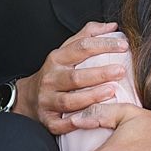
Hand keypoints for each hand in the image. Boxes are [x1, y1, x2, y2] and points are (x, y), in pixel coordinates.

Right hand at [13, 22, 127, 133]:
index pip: (81, 48)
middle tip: (121, 70)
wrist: (27, 98)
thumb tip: (112, 26)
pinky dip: (75, 123)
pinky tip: (93, 121)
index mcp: (57, 59)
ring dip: (91, 97)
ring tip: (112, 91)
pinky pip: (61, 124)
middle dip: (99, 74)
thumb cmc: (55, 73)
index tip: (124, 45)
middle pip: (75, 76)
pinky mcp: (47, 120)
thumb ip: (87, 36)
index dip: (103, 45)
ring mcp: (47, 100)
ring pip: (69, 101)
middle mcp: (51, 79)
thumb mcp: (66, 51)